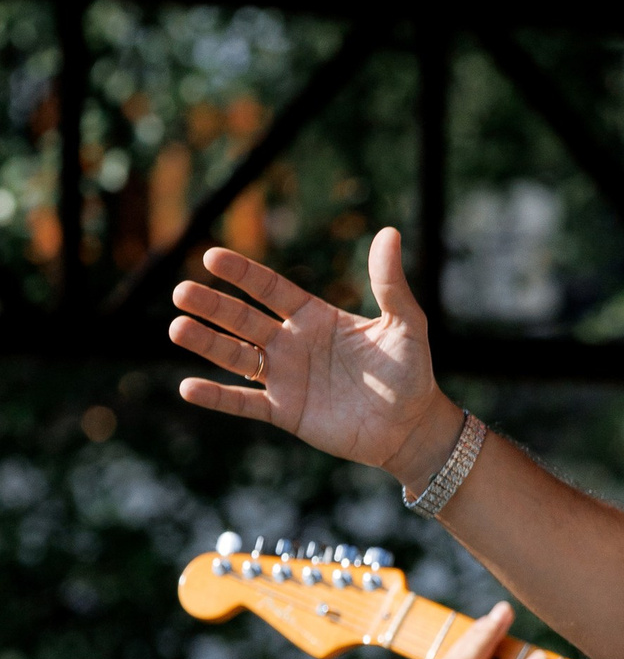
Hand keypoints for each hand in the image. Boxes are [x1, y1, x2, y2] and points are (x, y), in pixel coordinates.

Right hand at [169, 226, 458, 486]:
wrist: (411, 426)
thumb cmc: (410, 371)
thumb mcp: (405, 323)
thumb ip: (390, 283)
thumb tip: (389, 232)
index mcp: (315, 316)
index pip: (271, 288)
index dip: (243, 274)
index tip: (212, 256)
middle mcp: (292, 343)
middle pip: (244, 319)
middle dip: (213, 306)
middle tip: (181, 292)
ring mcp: (286, 378)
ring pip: (236, 357)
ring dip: (207, 344)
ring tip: (176, 327)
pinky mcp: (285, 412)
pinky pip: (244, 403)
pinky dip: (216, 397)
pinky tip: (187, 387)